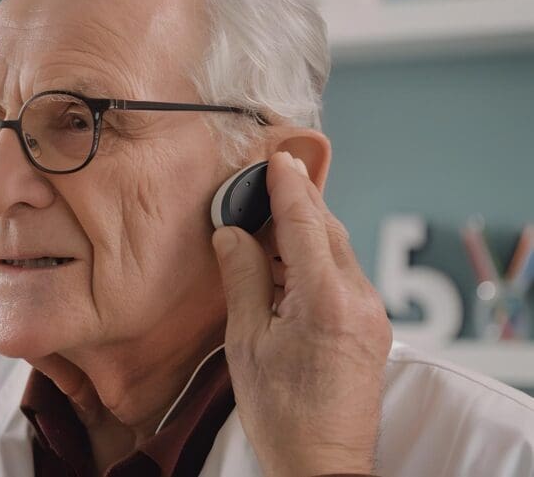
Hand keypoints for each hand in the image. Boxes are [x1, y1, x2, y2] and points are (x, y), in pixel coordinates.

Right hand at [212, 151, 390, 476]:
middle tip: (264, 185)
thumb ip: (241, 279)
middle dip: (297, 205)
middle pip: (327, 231)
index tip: (279, 158)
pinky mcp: (371, 328)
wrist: (321, 462)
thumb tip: (232, 235)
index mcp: (324, 300)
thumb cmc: (282, 414)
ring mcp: (371, 315)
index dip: (290, 187)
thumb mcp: (246, 341)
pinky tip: (287, 267)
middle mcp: (358, 300)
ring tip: (265, 229)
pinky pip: (342, 276)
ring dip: (304, 233)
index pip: (306, 223)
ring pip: (337, 252)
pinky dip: (315, 260)